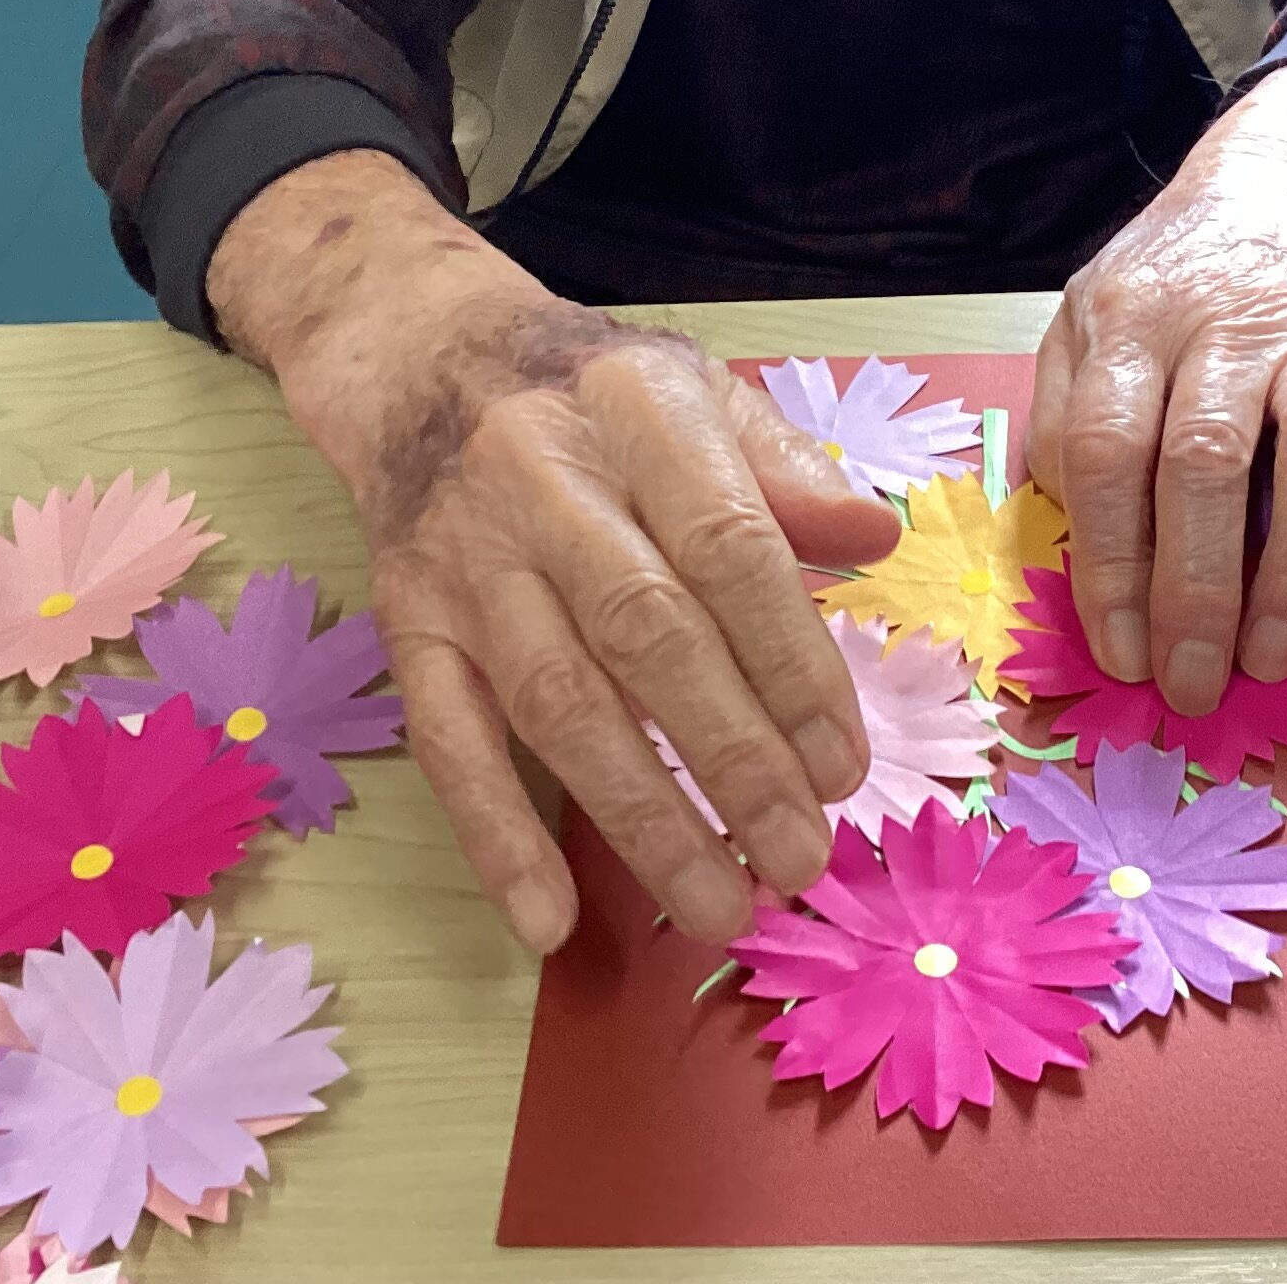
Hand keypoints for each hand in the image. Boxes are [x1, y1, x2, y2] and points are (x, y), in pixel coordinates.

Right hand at [208, 151, 901, 954]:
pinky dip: (496, 835)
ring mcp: (469, 562)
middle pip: (648, 636)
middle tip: (799, 858)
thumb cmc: (598, 396)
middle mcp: (547, 486)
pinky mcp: (407, 623)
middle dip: (732, 759)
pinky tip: (550, 920)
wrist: (426, 365)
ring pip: (558, 702)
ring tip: (718, 906)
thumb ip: (789, 470)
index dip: (792, 665)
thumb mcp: (703, 392)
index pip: (730, 549)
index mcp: (642, 416)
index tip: (844, 767)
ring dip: (640, 817)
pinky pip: (448, 740)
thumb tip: (879, 536)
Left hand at [1028, 67, 1286, 715]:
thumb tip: (1075, 537)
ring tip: (1275, 658)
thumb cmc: (1188, 266)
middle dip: (1200, 590)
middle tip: (1194, 682)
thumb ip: (1070, 412)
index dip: (1112, 563)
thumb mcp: (1095, 309)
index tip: (1120, 651)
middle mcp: (1230, 323)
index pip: (1112, 450)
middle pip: (1209, 462)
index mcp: (1136, 316)